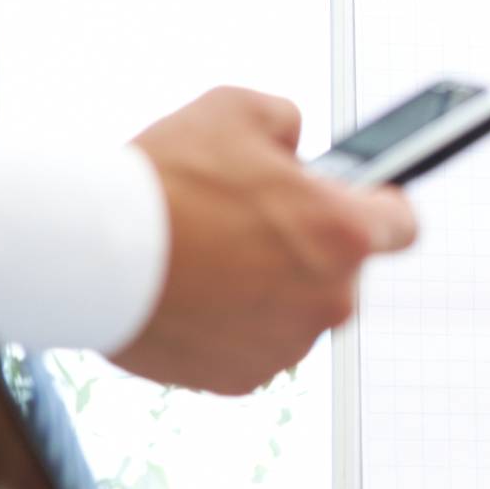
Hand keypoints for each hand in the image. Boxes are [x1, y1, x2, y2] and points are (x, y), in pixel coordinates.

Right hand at [116, 88, 416, 394]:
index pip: (401, 226)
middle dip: (305, 250)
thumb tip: (296, 144)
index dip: (379, 209)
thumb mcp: (236, 110)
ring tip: (206, 258)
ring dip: (265, 290)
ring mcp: (288, 345)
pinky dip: (225, 326)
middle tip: (246, 224)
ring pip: (293, 313)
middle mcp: (331, 299)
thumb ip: (286, 123)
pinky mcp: (243, 378)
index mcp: (344, 234)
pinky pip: (248, 347)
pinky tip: (187, 295)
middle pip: (340, 273)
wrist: (88, 254)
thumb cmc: (165, 179)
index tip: (360, 202)